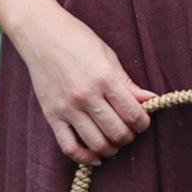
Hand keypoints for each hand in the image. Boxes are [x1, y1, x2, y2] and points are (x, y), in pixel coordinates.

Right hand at [15, 9, 157, 166]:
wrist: (40, 33)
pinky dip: (85, 158)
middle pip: (117, 132)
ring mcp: (67, 108)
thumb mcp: (108, 56)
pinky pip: (68, 147)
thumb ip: (128, 82)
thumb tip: (151, 99)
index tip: (143, 121)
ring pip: (97, 143)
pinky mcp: (51, 115)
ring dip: (112, 148)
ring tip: (115, 141)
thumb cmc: (77, 39)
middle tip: (129, 131)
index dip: (143, 123)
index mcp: (104, 78)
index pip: (133, 113)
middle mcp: (86, 96)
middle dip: (129, 136)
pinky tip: (95, 157)